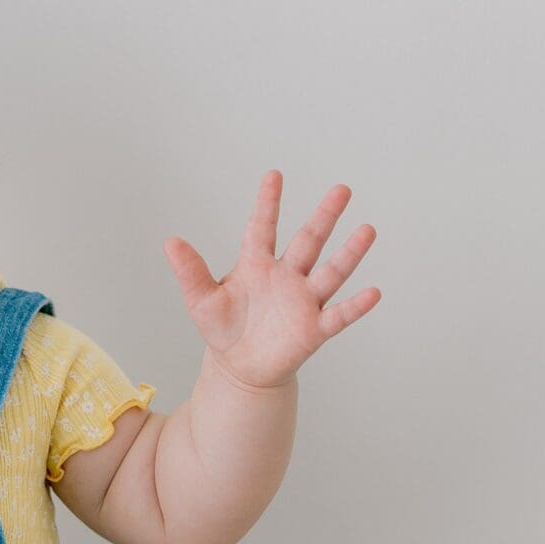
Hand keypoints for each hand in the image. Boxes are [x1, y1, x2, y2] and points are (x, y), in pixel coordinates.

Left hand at [162, 171, 379, 391]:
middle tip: (342, 189)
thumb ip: (190, 271)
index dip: (268, 202)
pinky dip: (356, 306)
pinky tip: (374, 292)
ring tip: (367, 230)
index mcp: (256, 264)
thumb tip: (170, 242)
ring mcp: (303, 301)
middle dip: (324, 216)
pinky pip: (339, 314)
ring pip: (330, 272)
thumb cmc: (223, 329)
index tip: (274, 175)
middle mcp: (286, 276)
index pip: (263, 227)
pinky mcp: (314, 329)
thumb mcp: (200, 300)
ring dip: (349, 253)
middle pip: (309, 241)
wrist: (240, 369)